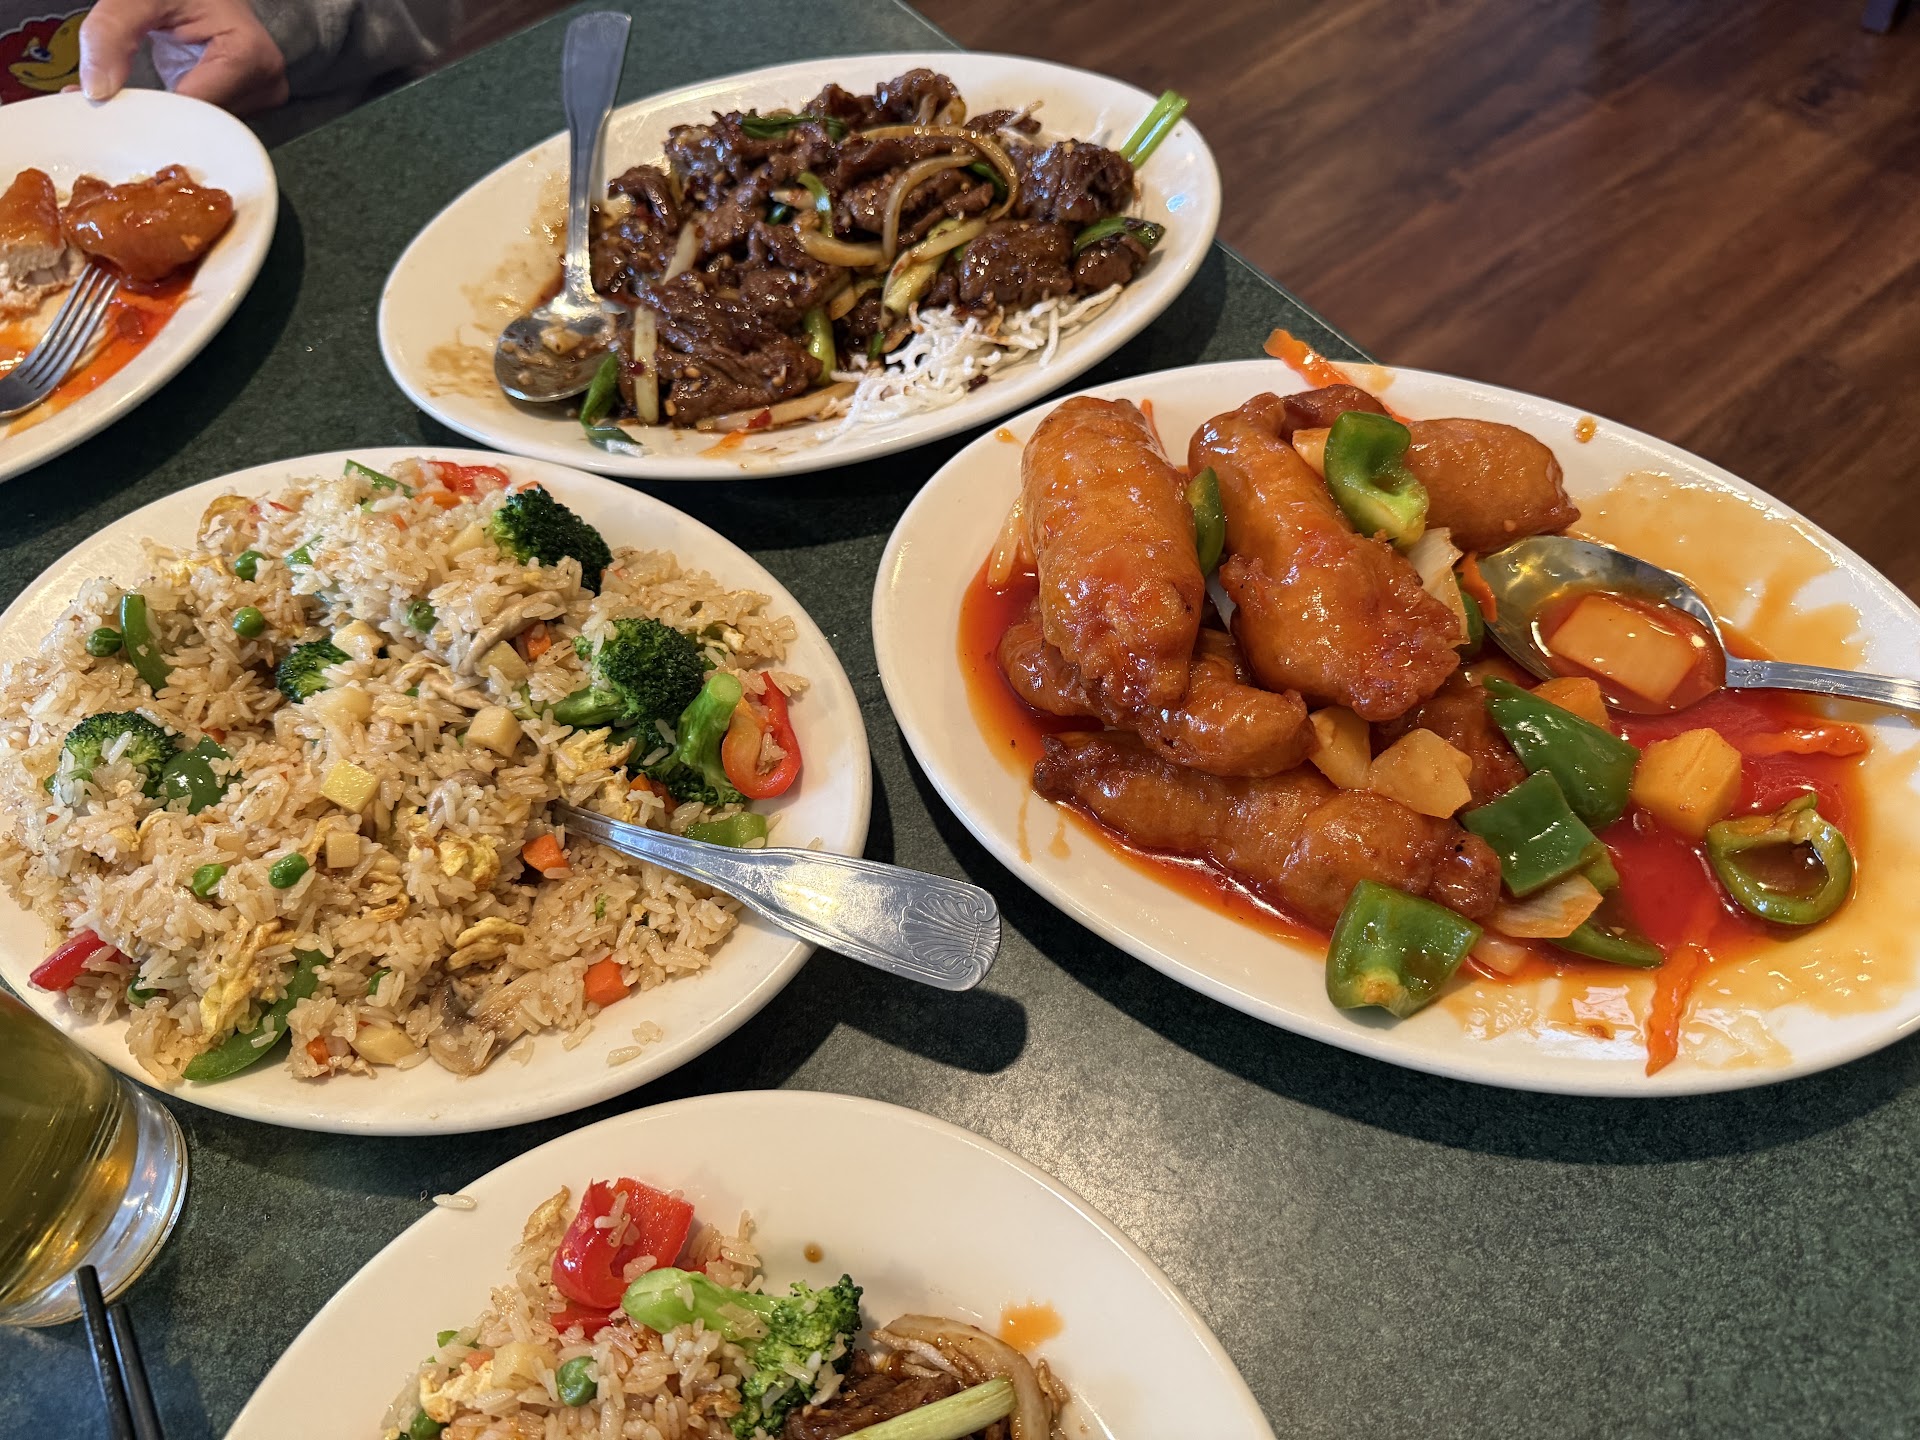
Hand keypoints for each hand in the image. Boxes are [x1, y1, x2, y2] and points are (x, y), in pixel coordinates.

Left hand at [79, 0, 288, 114]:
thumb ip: (110, 33)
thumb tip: (97, 90)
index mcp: (249, 53)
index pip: (199, 107)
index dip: (156, 112)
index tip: (116, 112)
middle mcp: (266, 80)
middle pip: (208, 123)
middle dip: (164, 115)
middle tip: (123, 101)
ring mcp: (264, 94)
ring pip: (210, 128)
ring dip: (174, 116)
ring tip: (150, 88)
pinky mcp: (254, 100)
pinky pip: (213, 122)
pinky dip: (185, 112)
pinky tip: (169, 92)